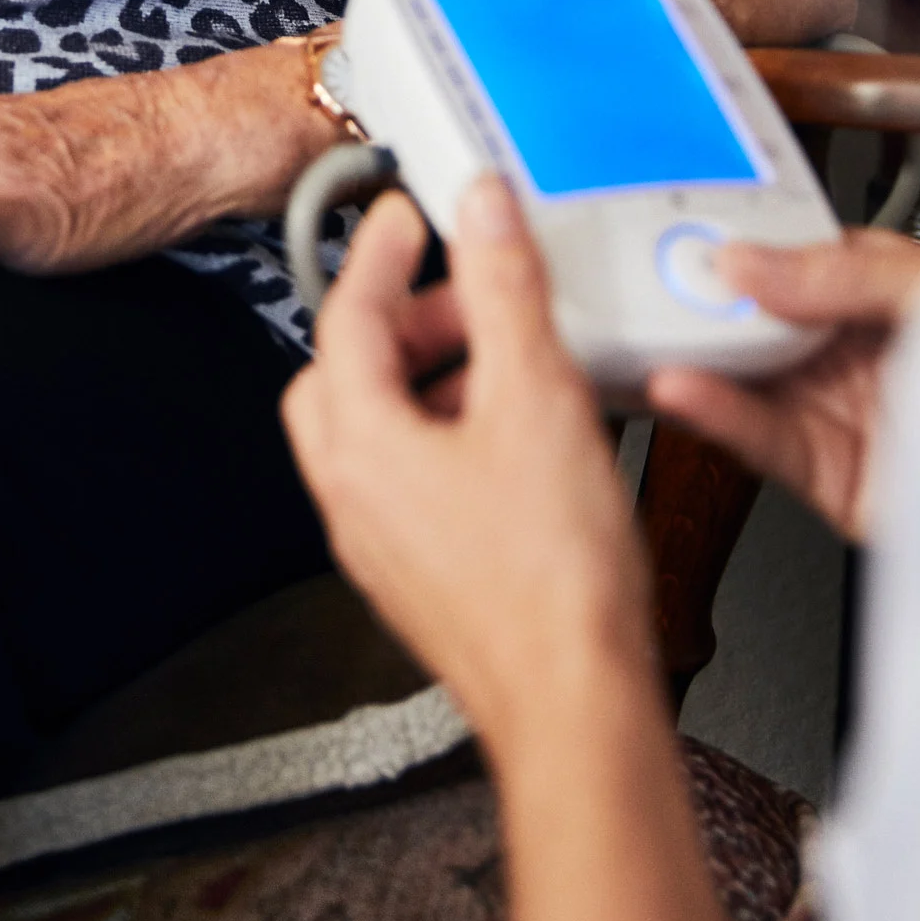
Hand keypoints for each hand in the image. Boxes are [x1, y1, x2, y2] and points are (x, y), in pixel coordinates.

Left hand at [282, 179, 654, 749]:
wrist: (575, 705)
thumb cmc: (550, 582)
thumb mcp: (535, 397)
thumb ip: (505, 291)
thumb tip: (482, 215)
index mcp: (359, 445)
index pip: (345, 317)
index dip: (381, 253)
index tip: (408, 216)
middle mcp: (351, 498)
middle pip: (344, 376)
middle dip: (398, 322)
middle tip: (461, 293)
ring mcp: (383, 545)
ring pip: (377, 432)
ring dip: (427, 379)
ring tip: (503, 360)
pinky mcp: (422, 577)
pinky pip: (412, 481)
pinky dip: (447, 435)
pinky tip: (517, 438)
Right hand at [647, 228, 919, 542]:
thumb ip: (845, 273)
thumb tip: (749, 262)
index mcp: (883, 289)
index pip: (791, 256)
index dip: (739, 245)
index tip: (686, 234)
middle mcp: (854, 348)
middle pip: (756, 318)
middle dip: (701, 299)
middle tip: (649, 280)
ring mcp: (838, 411)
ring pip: (746, 377)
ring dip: (695, 355)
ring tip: (649, 331)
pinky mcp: (826, 476)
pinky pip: (758, 440)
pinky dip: (716, 414)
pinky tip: (684, 387)